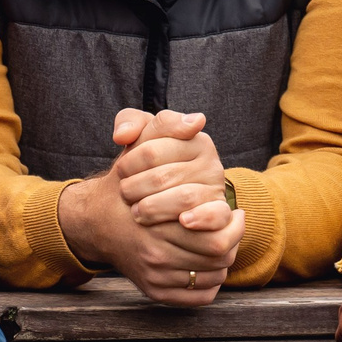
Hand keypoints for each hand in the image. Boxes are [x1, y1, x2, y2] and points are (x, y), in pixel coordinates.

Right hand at [59, 110, 238, 305]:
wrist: (93, 221)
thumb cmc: (124, 182)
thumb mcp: (139, 145)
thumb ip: (165, 126)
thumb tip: (196, 121)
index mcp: (155, 221)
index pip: (216, 236)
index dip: (233, 224)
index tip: (235, 211)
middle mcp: (152, 254)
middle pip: (217, 257)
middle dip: (233, 240)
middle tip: (234, 225)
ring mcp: (153, 276)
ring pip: (212, 276)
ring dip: (223, 261)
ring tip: (223, 240)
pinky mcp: (155, 292)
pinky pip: (199, 296)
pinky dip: (210, 283)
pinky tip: (207, 262)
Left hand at [110, 107, 227, 222]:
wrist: (152, 199)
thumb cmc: (146, 164)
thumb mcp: (138, 136)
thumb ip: (129, 121)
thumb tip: (123, 135)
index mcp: (194, 139)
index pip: (152, 150)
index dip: (129, 162)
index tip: (121, 170)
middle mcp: (211, 163)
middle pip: (162, 177)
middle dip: (135, 187)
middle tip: (125, 192)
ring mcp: (216, 189)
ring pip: (183, 198)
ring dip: (152, 208)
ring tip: (137, 211)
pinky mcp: (221, 214)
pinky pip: (216, 215)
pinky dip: (200, 218)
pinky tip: (184, 221)